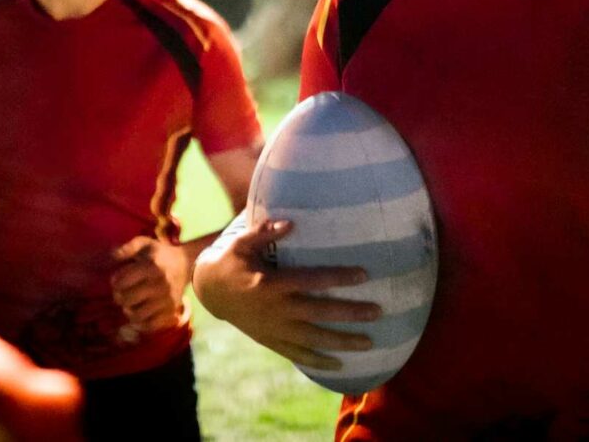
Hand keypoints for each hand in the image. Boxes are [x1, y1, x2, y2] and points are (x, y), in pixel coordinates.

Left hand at [109, 236, 190, 337]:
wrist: (186, 264)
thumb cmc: (159, 254)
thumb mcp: (144, 243)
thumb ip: (127, 248)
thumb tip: (111, 256)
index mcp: (151, 266)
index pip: (122, 281)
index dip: (114, 282)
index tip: (116, 280)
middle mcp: (160, 284)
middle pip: (127, 300)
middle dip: (119, 297)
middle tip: (120, 293)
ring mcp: (167, 299)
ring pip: (137, 315)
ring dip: (128, 311)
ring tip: (129, 304)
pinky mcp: (171, 310)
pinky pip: (151, 325)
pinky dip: (141, 323)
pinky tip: (139, 313)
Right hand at [192, 218, 379, 370]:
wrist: (211, 293)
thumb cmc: (231, 261)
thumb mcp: (241, 243)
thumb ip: (264, 231)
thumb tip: (290, 222)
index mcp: (270, 283)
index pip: (310, 280)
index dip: (337, 277)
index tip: (363, 274)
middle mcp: (276, 309)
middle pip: (319, 313)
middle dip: (349, 313)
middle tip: (378, 312)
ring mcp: (274, 329)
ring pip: (313, 339)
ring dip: (342, 342)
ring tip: (369, 343)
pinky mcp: (271, 341)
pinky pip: (298, 354)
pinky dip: (318, 361)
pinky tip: (340, 365)